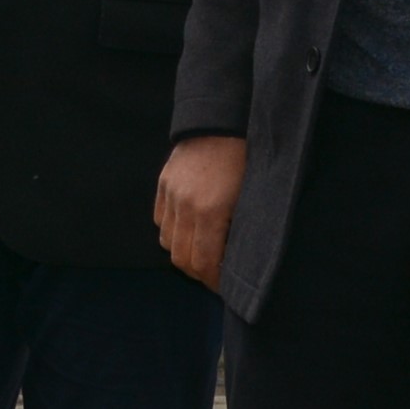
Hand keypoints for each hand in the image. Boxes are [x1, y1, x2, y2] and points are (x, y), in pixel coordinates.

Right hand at [152, 133, 247, 286]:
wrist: (223, 122)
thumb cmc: (246, 161)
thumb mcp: (250, 199)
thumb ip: (237, 231)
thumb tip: (233, 259)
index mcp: (211, 212)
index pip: (203, 263)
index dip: (212, 281)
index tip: (223, 286)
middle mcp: (185, 206)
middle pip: (181, 258)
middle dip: (197, 273)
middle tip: (212, 275)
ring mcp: (170, 194)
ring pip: (166, 241)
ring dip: (182, 253)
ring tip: (200, 253)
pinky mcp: (163, 184)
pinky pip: (159, 220)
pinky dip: (172, 232)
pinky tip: (189, 229)